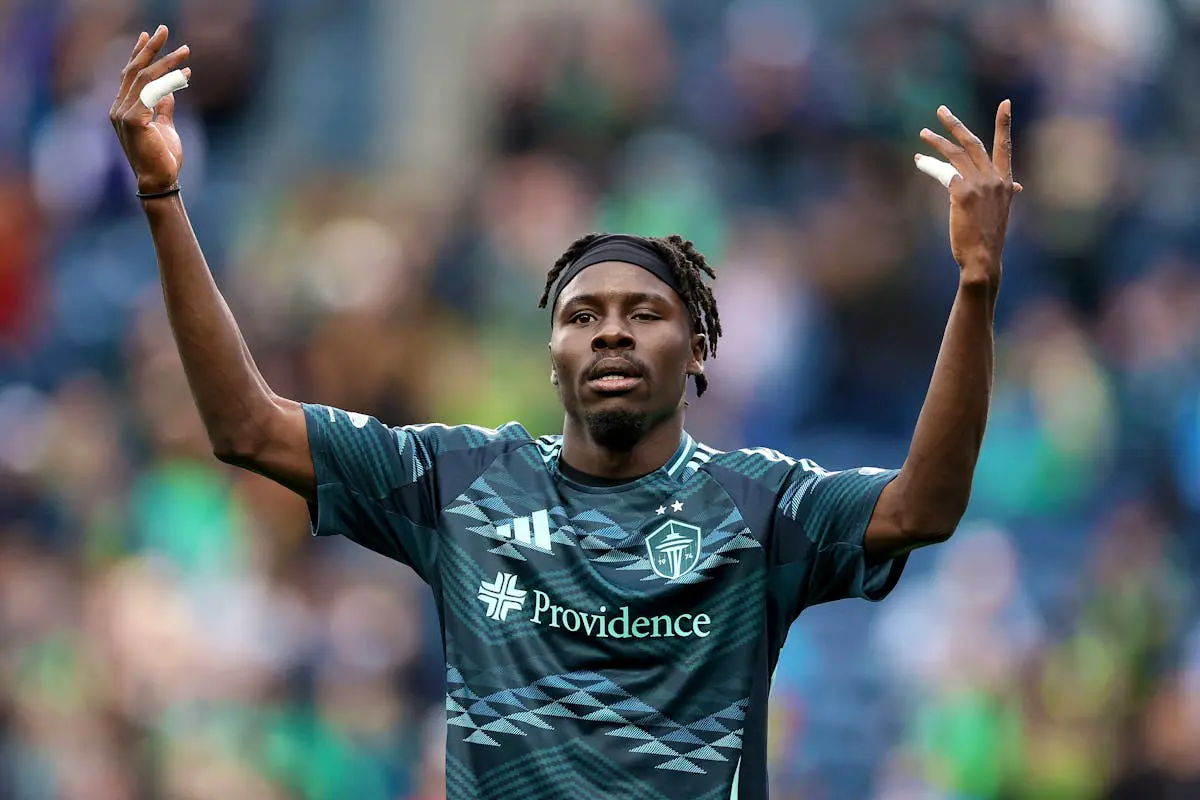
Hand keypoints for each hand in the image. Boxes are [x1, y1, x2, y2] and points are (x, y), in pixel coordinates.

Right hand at [109, 26, 190, 194]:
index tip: (148, 36)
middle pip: (134, 70)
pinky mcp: (133, 119)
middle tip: (164, 28)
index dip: (138, 53)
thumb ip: (163, 108)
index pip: (129, 75)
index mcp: (123, 109)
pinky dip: (169, 81)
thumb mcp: (165, 127)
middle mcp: (118, 108)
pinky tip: (186, 74)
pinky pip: (152, 92)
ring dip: (167, 61)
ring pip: (145, 78)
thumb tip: (169, 90)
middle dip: (150, 48)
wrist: (160, 181)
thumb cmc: (163, 158)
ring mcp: (123, 113)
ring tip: (186, 50)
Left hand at [918, 101, 1017, 284]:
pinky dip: (930, 166)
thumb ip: (1005, 194)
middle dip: (956, 125)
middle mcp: (994, 179)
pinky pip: (943, 173)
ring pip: (955, 155)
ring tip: (923, 133)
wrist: (984, 258)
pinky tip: (920, 162)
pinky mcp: (961, 193)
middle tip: (941, 111)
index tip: (1005, 103)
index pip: (1005, 146)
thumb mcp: (1001, 212)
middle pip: (973, 143)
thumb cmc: (989, 239)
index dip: (1004, 124)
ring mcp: (978, 184)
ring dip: (937, 142)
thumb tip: (1016, 187)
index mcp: (1005, 182)